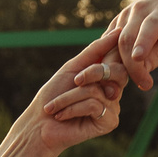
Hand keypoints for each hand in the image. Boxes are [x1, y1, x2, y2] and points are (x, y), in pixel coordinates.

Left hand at [18, 36, 127, 156]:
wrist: (39, 125)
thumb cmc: (53, 95)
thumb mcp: (74, 67)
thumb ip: (96, 50)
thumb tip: (118, 32)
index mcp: (106, 78)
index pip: (117, 59)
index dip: (99, 60)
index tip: (78, 73)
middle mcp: (113, 92)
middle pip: (116, 72)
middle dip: (89, 74)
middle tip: (72, 82)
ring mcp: (113, 108)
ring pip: (98, 90)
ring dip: (70, 96)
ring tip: (56, 107)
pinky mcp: (110, 122)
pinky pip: (95, 105)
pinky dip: (73, 108)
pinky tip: (62, 116)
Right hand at [104, 0, 157, 90]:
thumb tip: (142, 71)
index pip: (150, 26)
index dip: (143, 42)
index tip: (138, 59)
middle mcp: (140, 9)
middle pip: (126, 38)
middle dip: (129, 65)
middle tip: (143, 85)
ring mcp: (125, 14)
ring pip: (113, 42)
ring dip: (115, 65)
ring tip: (125, 85)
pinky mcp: (117, 21)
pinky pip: (108, 42)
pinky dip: (110, 58)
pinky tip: (117, 74)